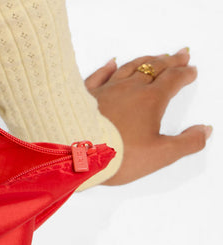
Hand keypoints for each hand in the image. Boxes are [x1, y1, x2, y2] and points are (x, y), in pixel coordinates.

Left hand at [85, 48, 210, 184]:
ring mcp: (106, 90)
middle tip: (180, 54)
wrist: (75, 154)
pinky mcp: (85, 97)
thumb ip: (186, 144)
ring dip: (144, 61)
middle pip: (154, 69)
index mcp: (151, 100)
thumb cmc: (117, 155)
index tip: (191, 70)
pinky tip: (111, 63)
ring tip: (154, 56)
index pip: (173, 81)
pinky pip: (98, 76)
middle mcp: (130, 89)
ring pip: (129, 69)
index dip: (184, 75)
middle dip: (169, 62)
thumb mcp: (159, 155)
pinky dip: (107, 68)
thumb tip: (203, 132)